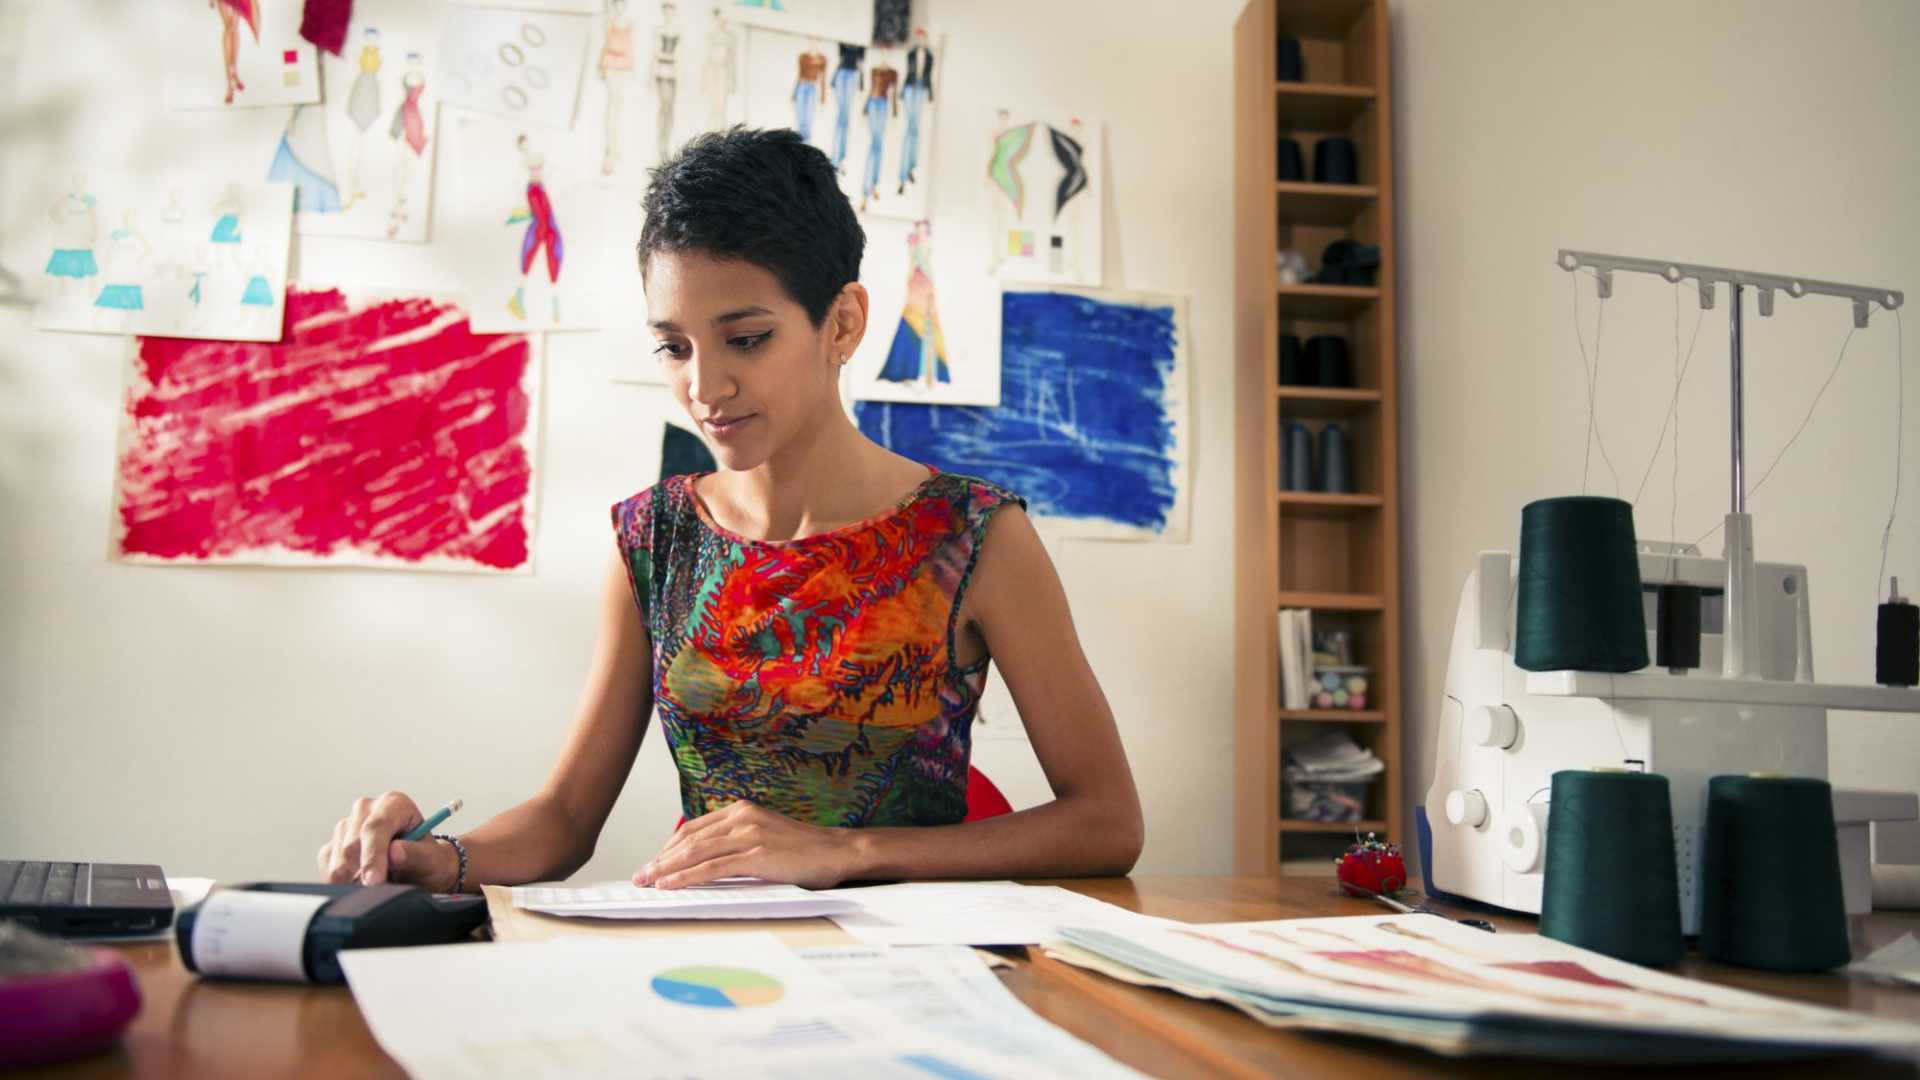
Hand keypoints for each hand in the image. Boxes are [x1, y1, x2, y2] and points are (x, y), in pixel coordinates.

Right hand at [316, 791, 454, 888]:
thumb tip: (395, 852)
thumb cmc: (428, 861)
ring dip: (351, 879)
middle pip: (351, 844)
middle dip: (360, 873)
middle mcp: (366, 809)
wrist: (418, 870)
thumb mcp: (433, 860)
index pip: (375, 827)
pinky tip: (359, 885)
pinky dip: (340, 882)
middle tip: (374, 893)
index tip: (373, 881)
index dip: (372, 856)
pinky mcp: (333, 845)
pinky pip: (328, 867)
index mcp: (394, 804)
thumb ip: (417, 855)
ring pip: (337, 858)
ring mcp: (346, 826)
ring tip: (375, 887)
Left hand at [634, 801, 856, 889]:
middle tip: (640, 875)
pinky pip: (713, 867)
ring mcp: (749, 835)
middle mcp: (742, 818)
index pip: (694, 829)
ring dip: (666, 868)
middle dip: (660, 859)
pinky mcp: (757, 855)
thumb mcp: (765, 837)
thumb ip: (737, 843)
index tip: (653, 863)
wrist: (837, 851)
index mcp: (742, 811)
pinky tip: (671, 885)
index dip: (669, 847)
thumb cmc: (804, 851)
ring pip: (696, 852)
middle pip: (689, 839)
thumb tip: (706, 863)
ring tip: (647, 882)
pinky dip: (687, 877)